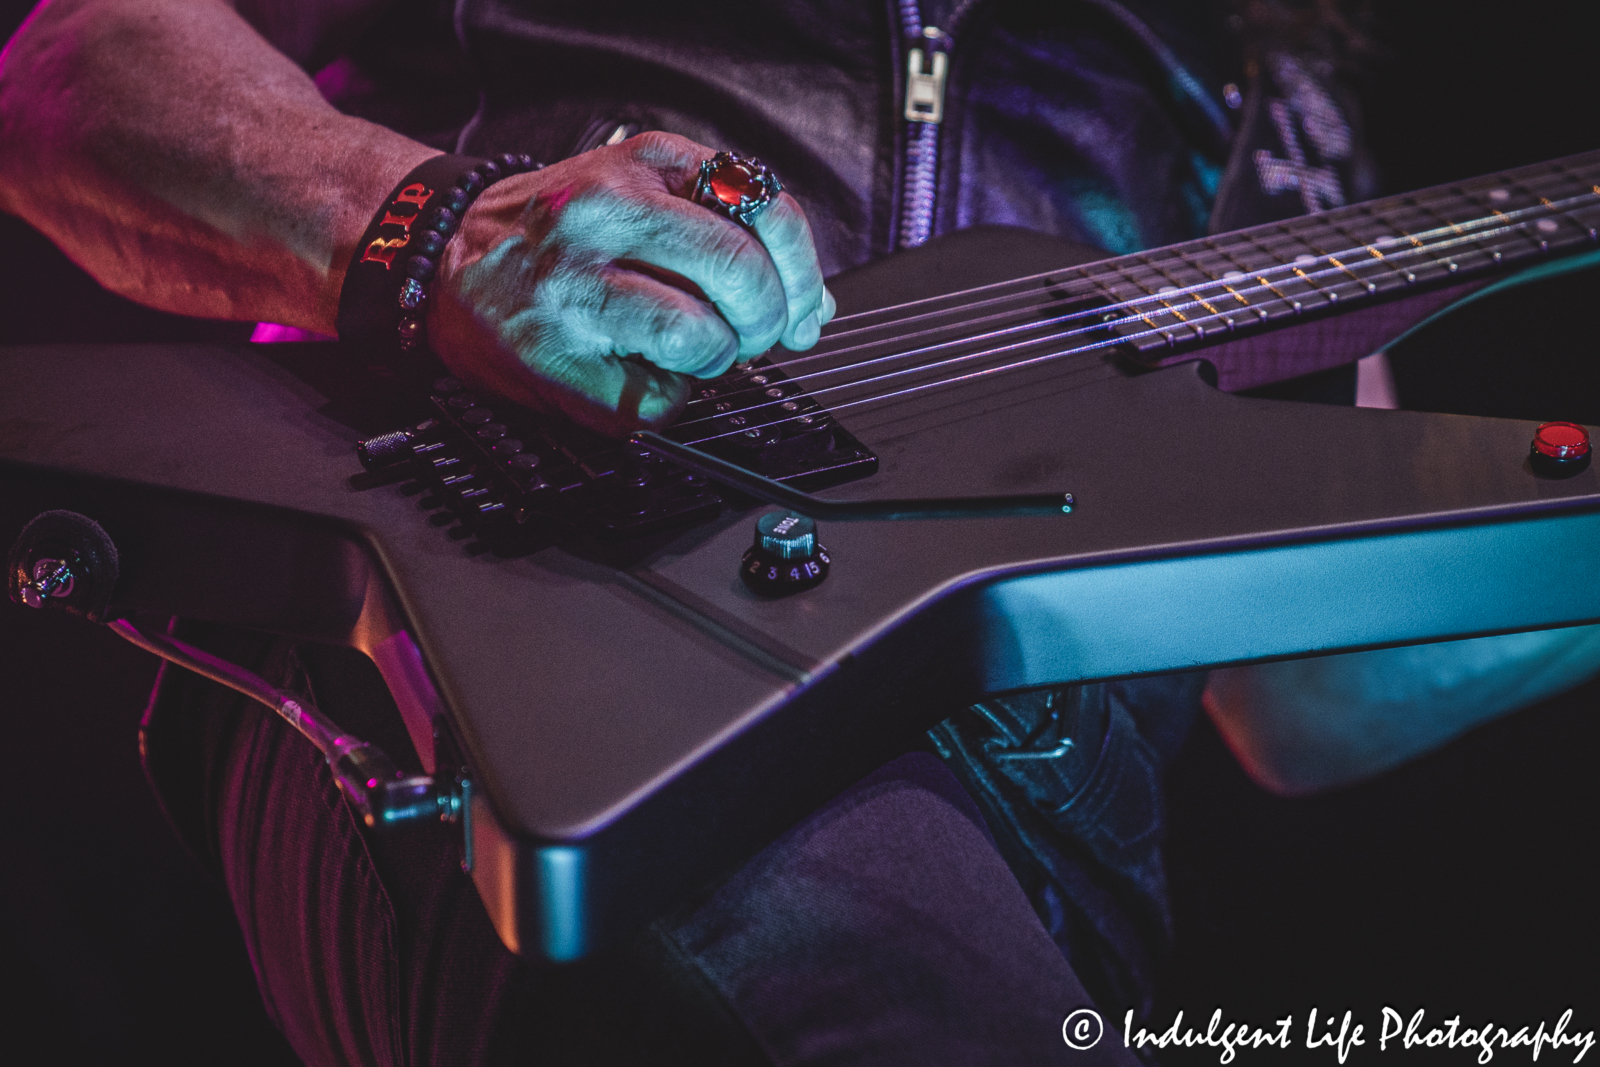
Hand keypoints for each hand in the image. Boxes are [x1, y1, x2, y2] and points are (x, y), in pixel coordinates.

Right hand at [425, 132, 833, 435]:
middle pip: (739, 273)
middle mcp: (604, 212)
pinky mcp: (557, 361)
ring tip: (690, 352)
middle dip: (765, 321)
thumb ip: (728, 232)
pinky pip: (659, 399)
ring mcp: (573, 286)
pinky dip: (667, 398)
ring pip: (701, 338)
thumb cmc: (557, 239)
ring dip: (715, 360)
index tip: (801, 305)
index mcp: (642, 165)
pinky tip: (636, 372)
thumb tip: (811, 305)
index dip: (801, 271)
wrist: (444, 266)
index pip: (765, 210)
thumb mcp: (641, 196)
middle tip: (749, 336)